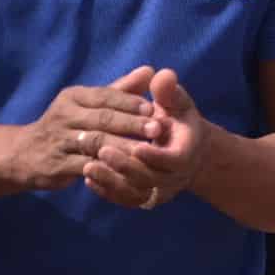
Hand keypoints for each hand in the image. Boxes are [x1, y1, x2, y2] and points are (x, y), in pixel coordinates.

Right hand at [4, 66, 159, 190]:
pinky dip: (105, 168)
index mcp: (73, 97)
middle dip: (131, 123)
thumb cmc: (68, 124)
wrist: (23, 154)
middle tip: (158, 128)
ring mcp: (58, 141)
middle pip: (102, 119)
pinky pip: (84, 167)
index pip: (104, 96)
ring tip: (147, 151)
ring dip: (122, 147)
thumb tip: (150, 71)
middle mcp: (63, 116)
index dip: (130, 102)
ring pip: (94, 143)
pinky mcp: (56, 166)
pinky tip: (125, 171)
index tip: (154, 108)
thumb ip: (120, 90)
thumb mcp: (88, 104)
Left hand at [83, 69, 211, 209]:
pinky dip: (105, 189)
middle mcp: (175, 177)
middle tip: (100, 150)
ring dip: (110, 180)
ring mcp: (158, 191)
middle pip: (149, 178)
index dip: (154, 156)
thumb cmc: (176, 120)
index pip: (173, 160)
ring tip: (87, 165)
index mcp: (187, 153)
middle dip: (125, 165)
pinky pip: (123, 198)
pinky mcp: (142, 198)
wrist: (181, 149)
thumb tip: (161, 75)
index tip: (136, 146)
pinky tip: (87, 176)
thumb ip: (168, 91)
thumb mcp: (177, 104)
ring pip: (133, 192)